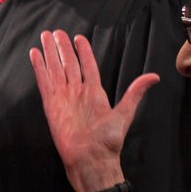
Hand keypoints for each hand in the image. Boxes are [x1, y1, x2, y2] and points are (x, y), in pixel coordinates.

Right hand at [29, 30, 157, 191]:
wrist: (90, 159)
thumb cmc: (108, 141)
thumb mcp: (125, 113)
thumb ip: (135, 92)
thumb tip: (155, 77)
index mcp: (94, 92)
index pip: (88, 65)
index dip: (84, 51)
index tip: (79, 38)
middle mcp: (77, 92)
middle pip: (69, 63)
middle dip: (63, 47)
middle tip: (56, 32)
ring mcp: (63, 97)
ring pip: (55, 68)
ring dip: (50, 52)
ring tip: (45, 36)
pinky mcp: (51, 104)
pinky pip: (44, 81)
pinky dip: (39, 67)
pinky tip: (35, 54)